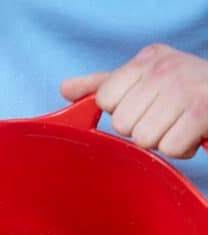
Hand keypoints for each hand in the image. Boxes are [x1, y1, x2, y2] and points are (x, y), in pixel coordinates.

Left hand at [61, 44, 207, 158]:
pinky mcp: (201, 113)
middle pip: (122, 124)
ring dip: (162, 140)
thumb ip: (102, 85)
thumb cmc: (183, 90)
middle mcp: (164, 70)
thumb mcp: (142, 79)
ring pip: (144, 139)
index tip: (144, 104)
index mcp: (145, 61)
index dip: (122, 111)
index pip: (105, 100)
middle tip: (164, 117)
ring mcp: (184, 89)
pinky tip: (191, 133)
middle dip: (142, 128)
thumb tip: (65, 89)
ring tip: (178, 124)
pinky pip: (169, 148)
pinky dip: (181, 149)